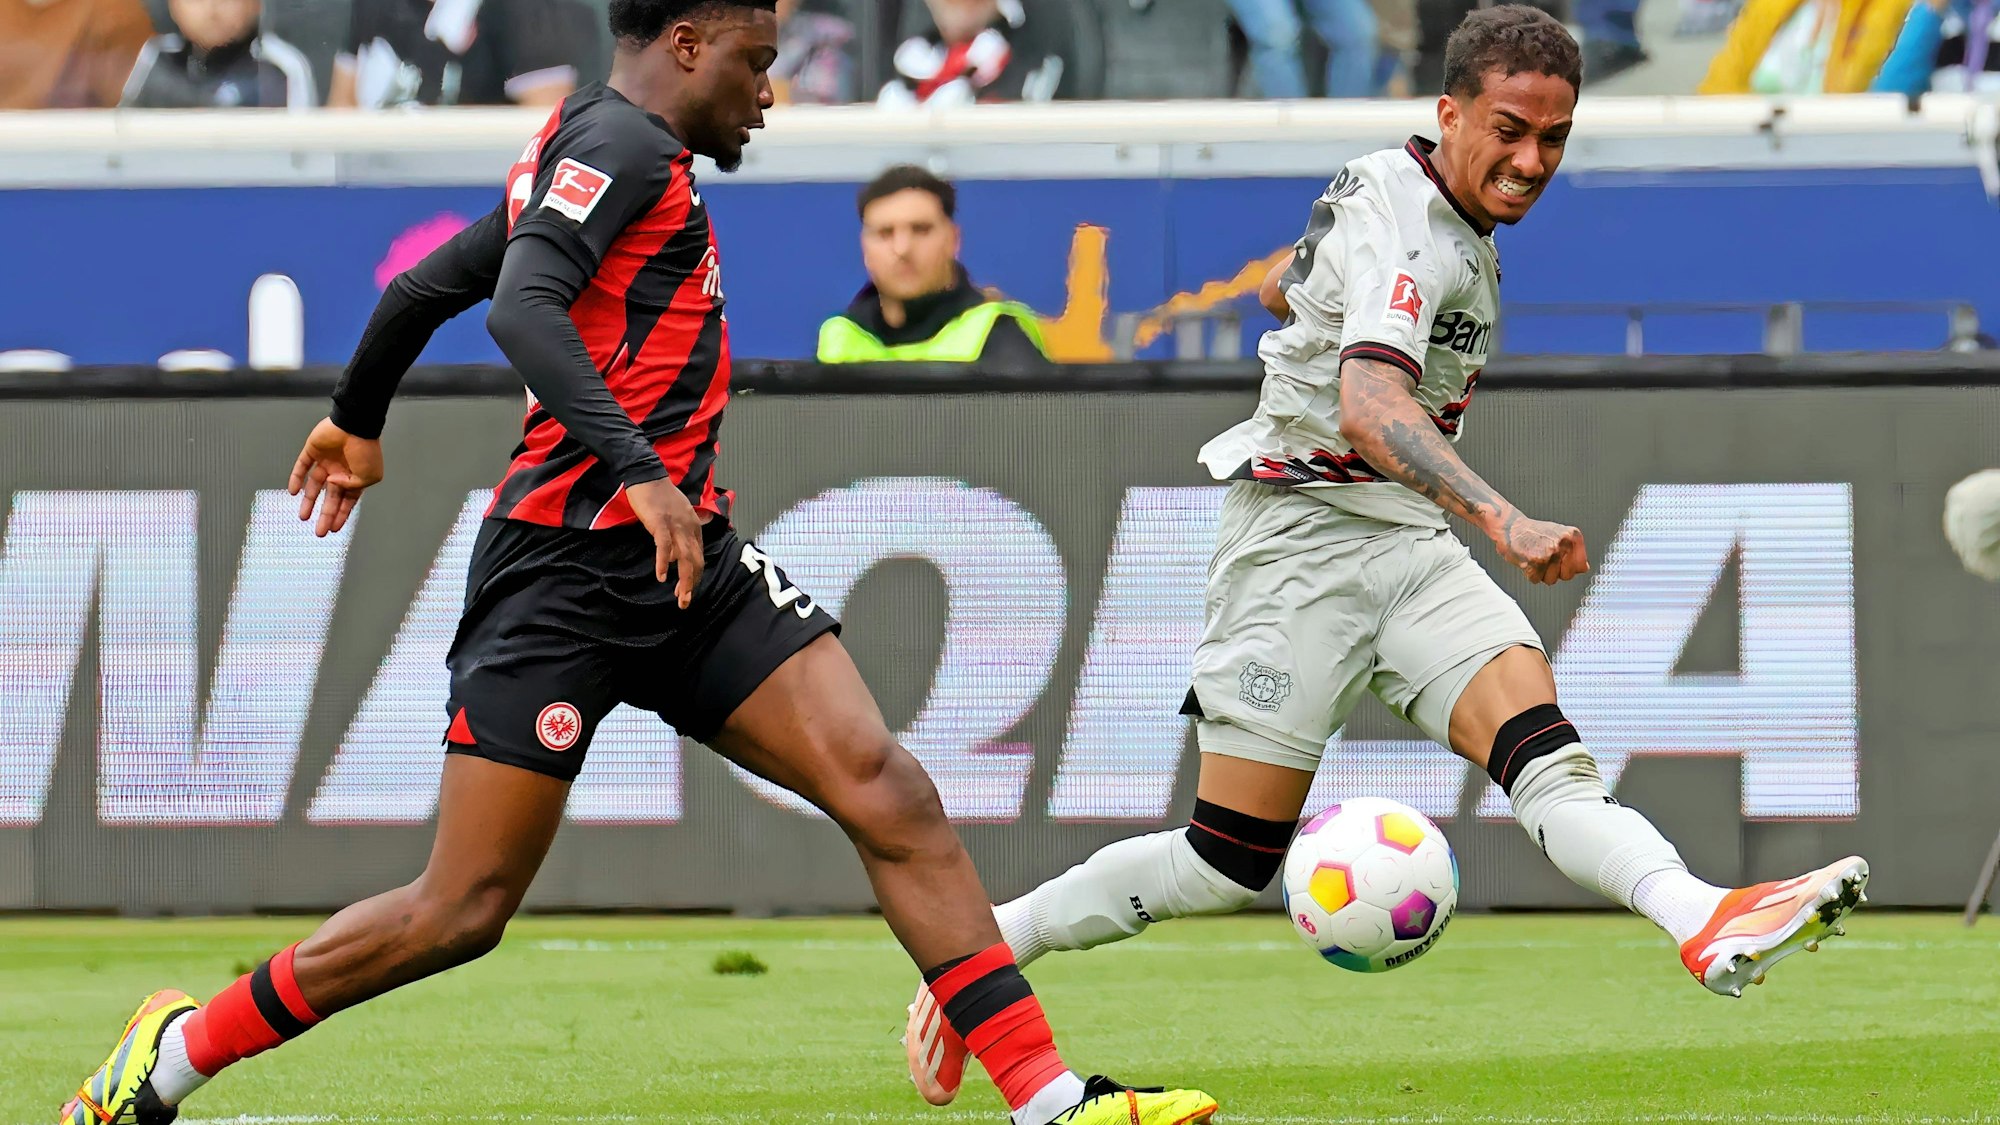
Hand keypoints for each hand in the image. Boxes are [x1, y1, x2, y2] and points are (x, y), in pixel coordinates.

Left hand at [288, 418, 382, 536]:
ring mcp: (326, 461)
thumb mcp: (369, 476)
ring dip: (309, 501)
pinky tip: (293, 492)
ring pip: (314, 485)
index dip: (340, 515)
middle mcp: (340, 471)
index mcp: (356, 477)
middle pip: (330, 498)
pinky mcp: (313, 451)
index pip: (347, 501)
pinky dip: (296, 479)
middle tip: (319, 532)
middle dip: (325, 515)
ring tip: (303, 517)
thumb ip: (351, 487)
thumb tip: (334, 486)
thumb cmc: (366, 449)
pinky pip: (302, 466)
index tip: (334, 529)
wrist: (355, 425)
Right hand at [626, 478, 704, 608]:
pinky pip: (664, 546)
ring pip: (684, 558)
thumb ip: (677, 537)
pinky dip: (662, 562)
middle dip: (691, 584)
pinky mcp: (660, 523)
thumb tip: (672, 559)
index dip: (695, 576)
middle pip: (695, 561)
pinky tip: (661, 576)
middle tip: (685, 602)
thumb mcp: (675, 517)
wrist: (647, 475)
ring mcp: (675, 525)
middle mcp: (689, 528)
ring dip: (684, 580)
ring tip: (680, 597)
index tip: (687, 591)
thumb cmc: (659, 496)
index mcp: (694, 527)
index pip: (699, 556)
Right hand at [1491, 512, 1589, 584]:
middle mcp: (1563, 544)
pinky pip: (1536, 580)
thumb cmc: (1533, 531)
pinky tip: (1527, 560)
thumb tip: (1583, 568)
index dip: (1569, 567)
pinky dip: (1529, 574)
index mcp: (1572, 536)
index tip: (1561, 561)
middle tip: (1545, 560)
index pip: (1581, 566)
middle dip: (1556, 572)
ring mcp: (1549, 553)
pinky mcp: (1535, 563)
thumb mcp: (1559, 534)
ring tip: (1535, 558)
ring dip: (1541, 574)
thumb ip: (1573, 550)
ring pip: (1551, 580)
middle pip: (1567, 576)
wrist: (1510, 526)